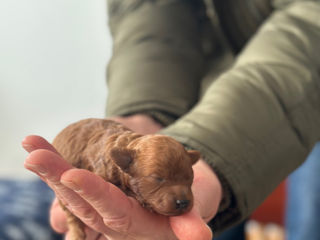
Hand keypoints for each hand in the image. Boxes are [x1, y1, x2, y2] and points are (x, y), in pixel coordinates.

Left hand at [22, 115, 221, 238]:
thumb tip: (200, 236)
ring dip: (50, 164)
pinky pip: (71, 175)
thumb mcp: (188, 216)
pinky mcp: (93, 188)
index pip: (109, 208)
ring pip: (70, 185)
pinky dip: (55, 161)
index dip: (93, 192)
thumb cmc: (179, 208)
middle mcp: (107, 216)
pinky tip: (38, 146)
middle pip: (79, 197)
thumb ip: (188, 225)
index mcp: (130, 223)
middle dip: (57, 174)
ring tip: (31, 143)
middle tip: (34, 155)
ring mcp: (97, 202)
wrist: (169, 201)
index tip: (72, 176)